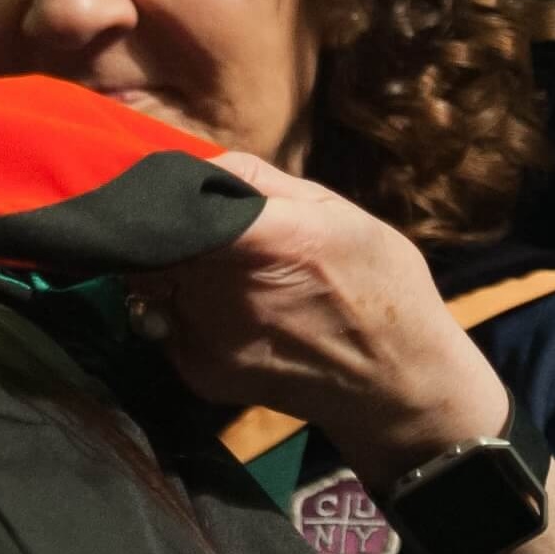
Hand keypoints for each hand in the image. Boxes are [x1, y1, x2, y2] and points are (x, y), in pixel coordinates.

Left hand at [123, 152, 509, 475]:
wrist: (401, 388)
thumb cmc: (381, 289)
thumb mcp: (339, 214)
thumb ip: (263, 182)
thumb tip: (203, 165)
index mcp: (267, 239)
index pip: (175, 204)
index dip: (163, 196)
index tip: (172, 194)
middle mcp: (226, 288)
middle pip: (153, 244)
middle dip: (164, 233)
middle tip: (198, 236)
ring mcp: (208, 334)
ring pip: (152, 284)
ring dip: (170, 274)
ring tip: (219, 278)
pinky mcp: (199, 372)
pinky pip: (165, 324)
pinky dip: (180, 314)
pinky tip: (226, 316)